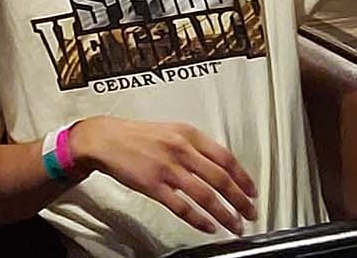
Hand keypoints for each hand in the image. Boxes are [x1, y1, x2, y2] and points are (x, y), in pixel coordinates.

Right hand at [70, 116, 256, 235]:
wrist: (104, 138)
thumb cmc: (136, 135)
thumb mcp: (170, 130)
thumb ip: (195, 147)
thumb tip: (220, 168)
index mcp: (187, 134)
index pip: (225, 158)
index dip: (243, 178)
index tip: (252, 191)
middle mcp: (180, 149)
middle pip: (220, 179)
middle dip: (240, 200)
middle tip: (250, 212)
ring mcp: (167, 168)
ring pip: (205, 196)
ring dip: (225, 214)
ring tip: (235, 225)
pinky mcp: (153, 185)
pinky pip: (182, 207)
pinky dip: (199, 220)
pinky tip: (208, 226)